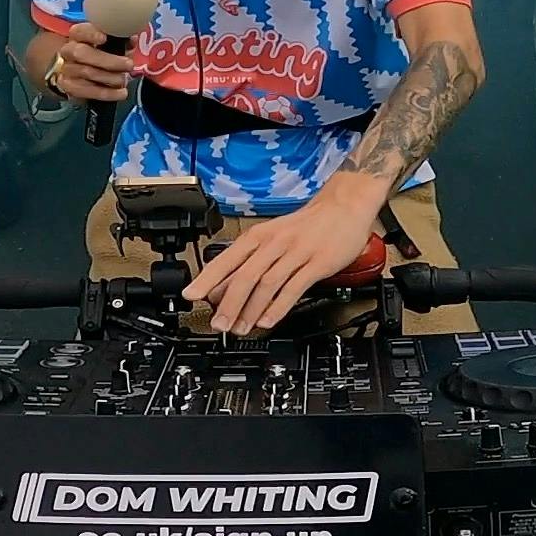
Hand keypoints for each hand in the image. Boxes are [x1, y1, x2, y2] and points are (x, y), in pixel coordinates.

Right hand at [46, 25, 132, 105]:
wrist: (80, 74)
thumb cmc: (99, 54)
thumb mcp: (111, 45)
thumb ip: (121, 41)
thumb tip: (132, 40)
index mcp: (77, 35)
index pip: (80, 31)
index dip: (91, 34)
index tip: (104, 38)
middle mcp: (68, 51)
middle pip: (82, 53)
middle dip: (108, 60)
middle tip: (128, 65)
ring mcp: (67, 70)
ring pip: (87, 73)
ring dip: (110, 78)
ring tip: (125, 80)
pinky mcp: (70, 87)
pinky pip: (88, 91)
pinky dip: (107, 93)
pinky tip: (120, 92)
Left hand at [188, 186, 385, 335]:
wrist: (344, 207)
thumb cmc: (306, 226)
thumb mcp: (273, 237)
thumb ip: (250, 262)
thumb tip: (224, 287)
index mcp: (260, 235)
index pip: (227, 258)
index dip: (208, 278)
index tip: (191, 295)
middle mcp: (275, 243)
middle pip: (245, 275)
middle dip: (228, 303)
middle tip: (218, 324)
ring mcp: (296, 253)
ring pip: (267, 284)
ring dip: (251, 310)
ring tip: (241, 328)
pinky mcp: (317, 263)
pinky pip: (294, 287)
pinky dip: (279, 307)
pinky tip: (268, 320)